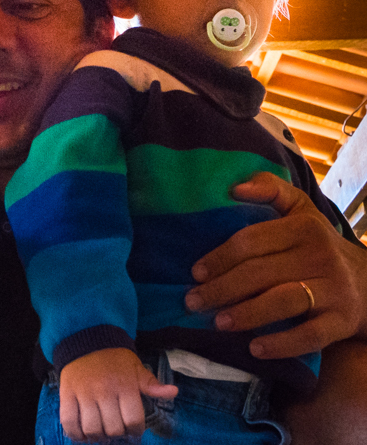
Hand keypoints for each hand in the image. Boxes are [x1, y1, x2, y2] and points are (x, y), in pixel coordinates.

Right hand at [58, 348, 176, 441]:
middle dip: (117, 434)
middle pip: (113, 428)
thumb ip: (152, 384)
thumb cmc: (114, 359)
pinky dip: (75, 433)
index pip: (134, 421)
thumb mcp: (136, 368)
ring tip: (100, 431)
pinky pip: (69, 422)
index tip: (133, 430)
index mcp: (124, 386)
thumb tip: (173, 391)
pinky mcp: (67, 394)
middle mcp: (104, 391)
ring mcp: (84, 394)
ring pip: (92, 428)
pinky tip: (82, 433)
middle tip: (116, 429)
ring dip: (98, 436)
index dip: (135, 431)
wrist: (85, 340)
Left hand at [186, 171, 366, 358]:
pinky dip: (282, 344)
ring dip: (247, 314)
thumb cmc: (318, 245)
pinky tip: (255, 348)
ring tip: (218, 322)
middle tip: (193, 302)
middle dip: (222, 289)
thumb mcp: (300, 210)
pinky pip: (311, 335)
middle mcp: (321, 256)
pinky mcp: (343, 321)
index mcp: (304, 228)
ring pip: (283, 302)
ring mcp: (334, 290)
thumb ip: (270, 189)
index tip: (195, 272)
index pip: (251, 241)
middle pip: (261, 273)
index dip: (220, 257)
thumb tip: (235, 188)